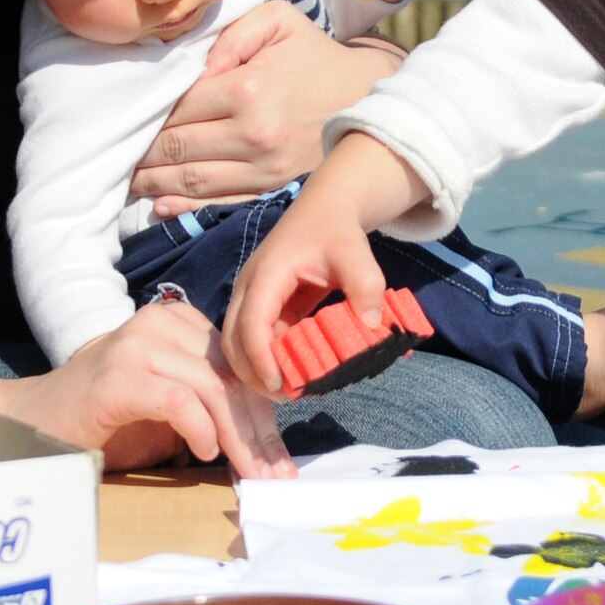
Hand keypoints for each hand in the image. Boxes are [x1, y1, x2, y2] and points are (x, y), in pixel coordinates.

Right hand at [5, 300, 294, 478]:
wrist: (34, 422)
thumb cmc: (105, 420)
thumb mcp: (168, 404)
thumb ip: (210, 406)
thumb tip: (264, 444)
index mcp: (176, 321)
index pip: (238, 364)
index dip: (264, 412)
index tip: (280, 457)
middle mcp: (159, 323)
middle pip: (231, 375)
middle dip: (258, 431)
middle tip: (276, 476)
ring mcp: (136, 346)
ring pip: (211, 387)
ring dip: (238, 438)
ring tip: (250, 473)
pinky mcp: (116, 376)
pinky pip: (177, 399)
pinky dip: (199, 428)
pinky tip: (206, 453)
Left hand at [130, 0, 400, 216]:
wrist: (367, 96)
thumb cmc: (315, 54)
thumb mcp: (279, 21)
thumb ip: (232, 33)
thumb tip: (195, 67)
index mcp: (249, 89)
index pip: (179, 108)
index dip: (146, 115)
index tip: (123, 116)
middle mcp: (254, 134)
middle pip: (178, 148)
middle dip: (141, 153)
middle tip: (112, 152)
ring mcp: (264, 168)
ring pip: (192, 181)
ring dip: (153, 183)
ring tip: (124, 179)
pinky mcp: (272, 188)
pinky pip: (220, 202)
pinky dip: (184, 206)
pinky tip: (158, 204)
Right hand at [222, 132, 429, 395]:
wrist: (326, 207)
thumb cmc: (336, 229)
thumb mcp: (355, 252)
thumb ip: (365, 285)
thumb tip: (371, 325)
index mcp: (267, 274)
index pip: (251, 323)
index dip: (260, 358)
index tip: (280, 385)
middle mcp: (251, 287)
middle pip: (233, 339)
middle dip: (253, 372)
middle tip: (286, 397)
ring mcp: (254, 297)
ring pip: (240, 343)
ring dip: (258, 369)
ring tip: (291, 392)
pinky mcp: (264, 306)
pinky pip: (257, 339)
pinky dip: (270, 360)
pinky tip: (296, 374)